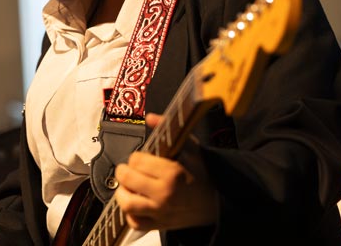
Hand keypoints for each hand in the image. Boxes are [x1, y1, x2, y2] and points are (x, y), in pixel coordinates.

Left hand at [113, 113, 216, 230]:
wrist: (218, 200)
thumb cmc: (203, 173)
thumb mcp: (190, 147)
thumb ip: (168, 130)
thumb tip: (150, 117)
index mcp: (172, 172)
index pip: (137, 161)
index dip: (136, 157)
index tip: (141, 158)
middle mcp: (165, 193)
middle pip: (127, 179)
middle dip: (124, 171)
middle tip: (129, 170)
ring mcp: (162, 211)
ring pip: (127, 203)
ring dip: (122, 193)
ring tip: (128, 186)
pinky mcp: (160, 224)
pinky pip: (135, 222)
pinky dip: (130, 214)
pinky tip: (136, 202)